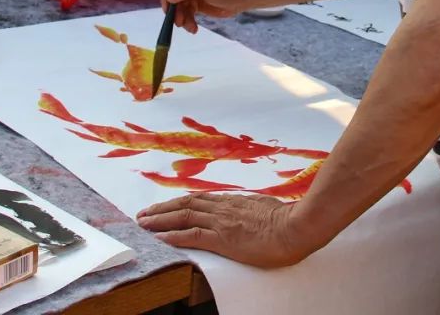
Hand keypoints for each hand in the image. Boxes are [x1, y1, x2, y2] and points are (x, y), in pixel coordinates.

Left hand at [137, 193, 314, 267]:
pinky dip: (172, 236)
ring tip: (143, 224)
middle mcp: (223, 208)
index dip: (179, 202)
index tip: (165, 206)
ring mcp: (221, 222)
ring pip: (182, 216)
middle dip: (161, 209)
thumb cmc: (287, 219)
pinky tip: (159, 239)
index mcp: (233, 201)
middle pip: (185, 204)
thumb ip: (253, 208)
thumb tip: (250, 209)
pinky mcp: (222, 238)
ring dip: (160, 220)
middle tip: (143, 215)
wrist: (296, 226)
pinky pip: (191, 236)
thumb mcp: (266, 207)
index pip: (199, 200)